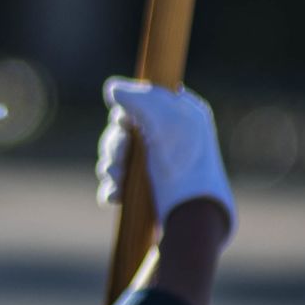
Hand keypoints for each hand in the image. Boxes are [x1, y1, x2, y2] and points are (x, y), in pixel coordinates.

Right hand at [98, 77, 233, 239]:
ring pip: (116, 155)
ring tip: (119, 180)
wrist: (193, 216)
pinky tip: (117, 195)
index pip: (143, 100)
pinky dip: (112, 187)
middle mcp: (171, 138)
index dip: (128, 112)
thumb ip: (137, 98)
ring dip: (111, 167)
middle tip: (122, 158)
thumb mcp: (163, 121)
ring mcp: (158, 165)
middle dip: (115, 145)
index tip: (128, 123)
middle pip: (123, 129)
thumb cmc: (184, 166)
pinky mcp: (148, 190)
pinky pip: (117, 181)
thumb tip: (112, 88)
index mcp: (182, 116)